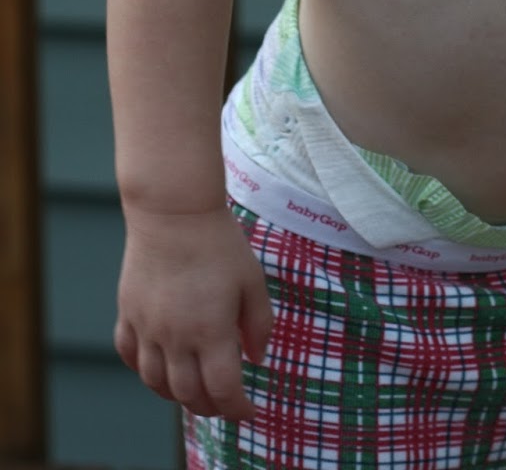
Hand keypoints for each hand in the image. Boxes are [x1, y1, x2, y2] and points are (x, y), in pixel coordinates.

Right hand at [114, 203, 273, 419]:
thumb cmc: (219, 243)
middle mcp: (174, 337)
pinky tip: (159, 367)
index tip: (249, 411)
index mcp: (210, 332)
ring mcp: (147, 328)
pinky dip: (145, 371)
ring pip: (156, 382)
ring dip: (176, 395)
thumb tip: (256, 359)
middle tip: (225, 403)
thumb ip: (259, 324)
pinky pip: (130, 356)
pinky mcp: (128, 313)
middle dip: (210, 407)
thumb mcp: (252, 280)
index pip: (222, 390)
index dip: (237, 409)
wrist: (173, 211)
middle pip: (188, 395)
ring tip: (194, 391)